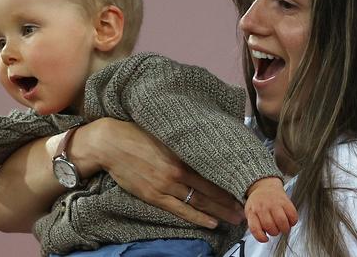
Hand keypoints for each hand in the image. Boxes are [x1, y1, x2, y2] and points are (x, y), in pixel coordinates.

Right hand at [76, 119, 244, 228]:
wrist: (110, 143)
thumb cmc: (135, 134)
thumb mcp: (164, 133)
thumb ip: (183, 142)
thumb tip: (202, 144)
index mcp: (182, 153)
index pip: (213, 170)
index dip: (229, 181)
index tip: (244, 186)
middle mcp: (178, 171)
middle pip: (210, 189)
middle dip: (230, 200)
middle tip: (246, 208)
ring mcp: (166, 185)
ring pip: (199, 201)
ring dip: (219, 211)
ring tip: (235, 219)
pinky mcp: (154, 195)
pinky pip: (180, 210)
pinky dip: (197, 217)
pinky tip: (211, 222)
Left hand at [245, 176, 297, 241]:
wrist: (264, 185)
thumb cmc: (258, 202)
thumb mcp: (250, 212)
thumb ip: (254, 224)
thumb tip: (263, 237)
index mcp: (252, 212)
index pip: (255, 228)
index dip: (261, 237)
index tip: (265, 239)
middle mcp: (263, 207)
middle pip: (270, 227)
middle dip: (274, 232)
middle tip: (275, 229)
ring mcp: (274, 203)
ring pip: (282, 222)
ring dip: (284, 228)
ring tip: (283, 227)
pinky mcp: (285, 201)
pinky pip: (292, 215)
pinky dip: (293, 221)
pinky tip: (289, 220)